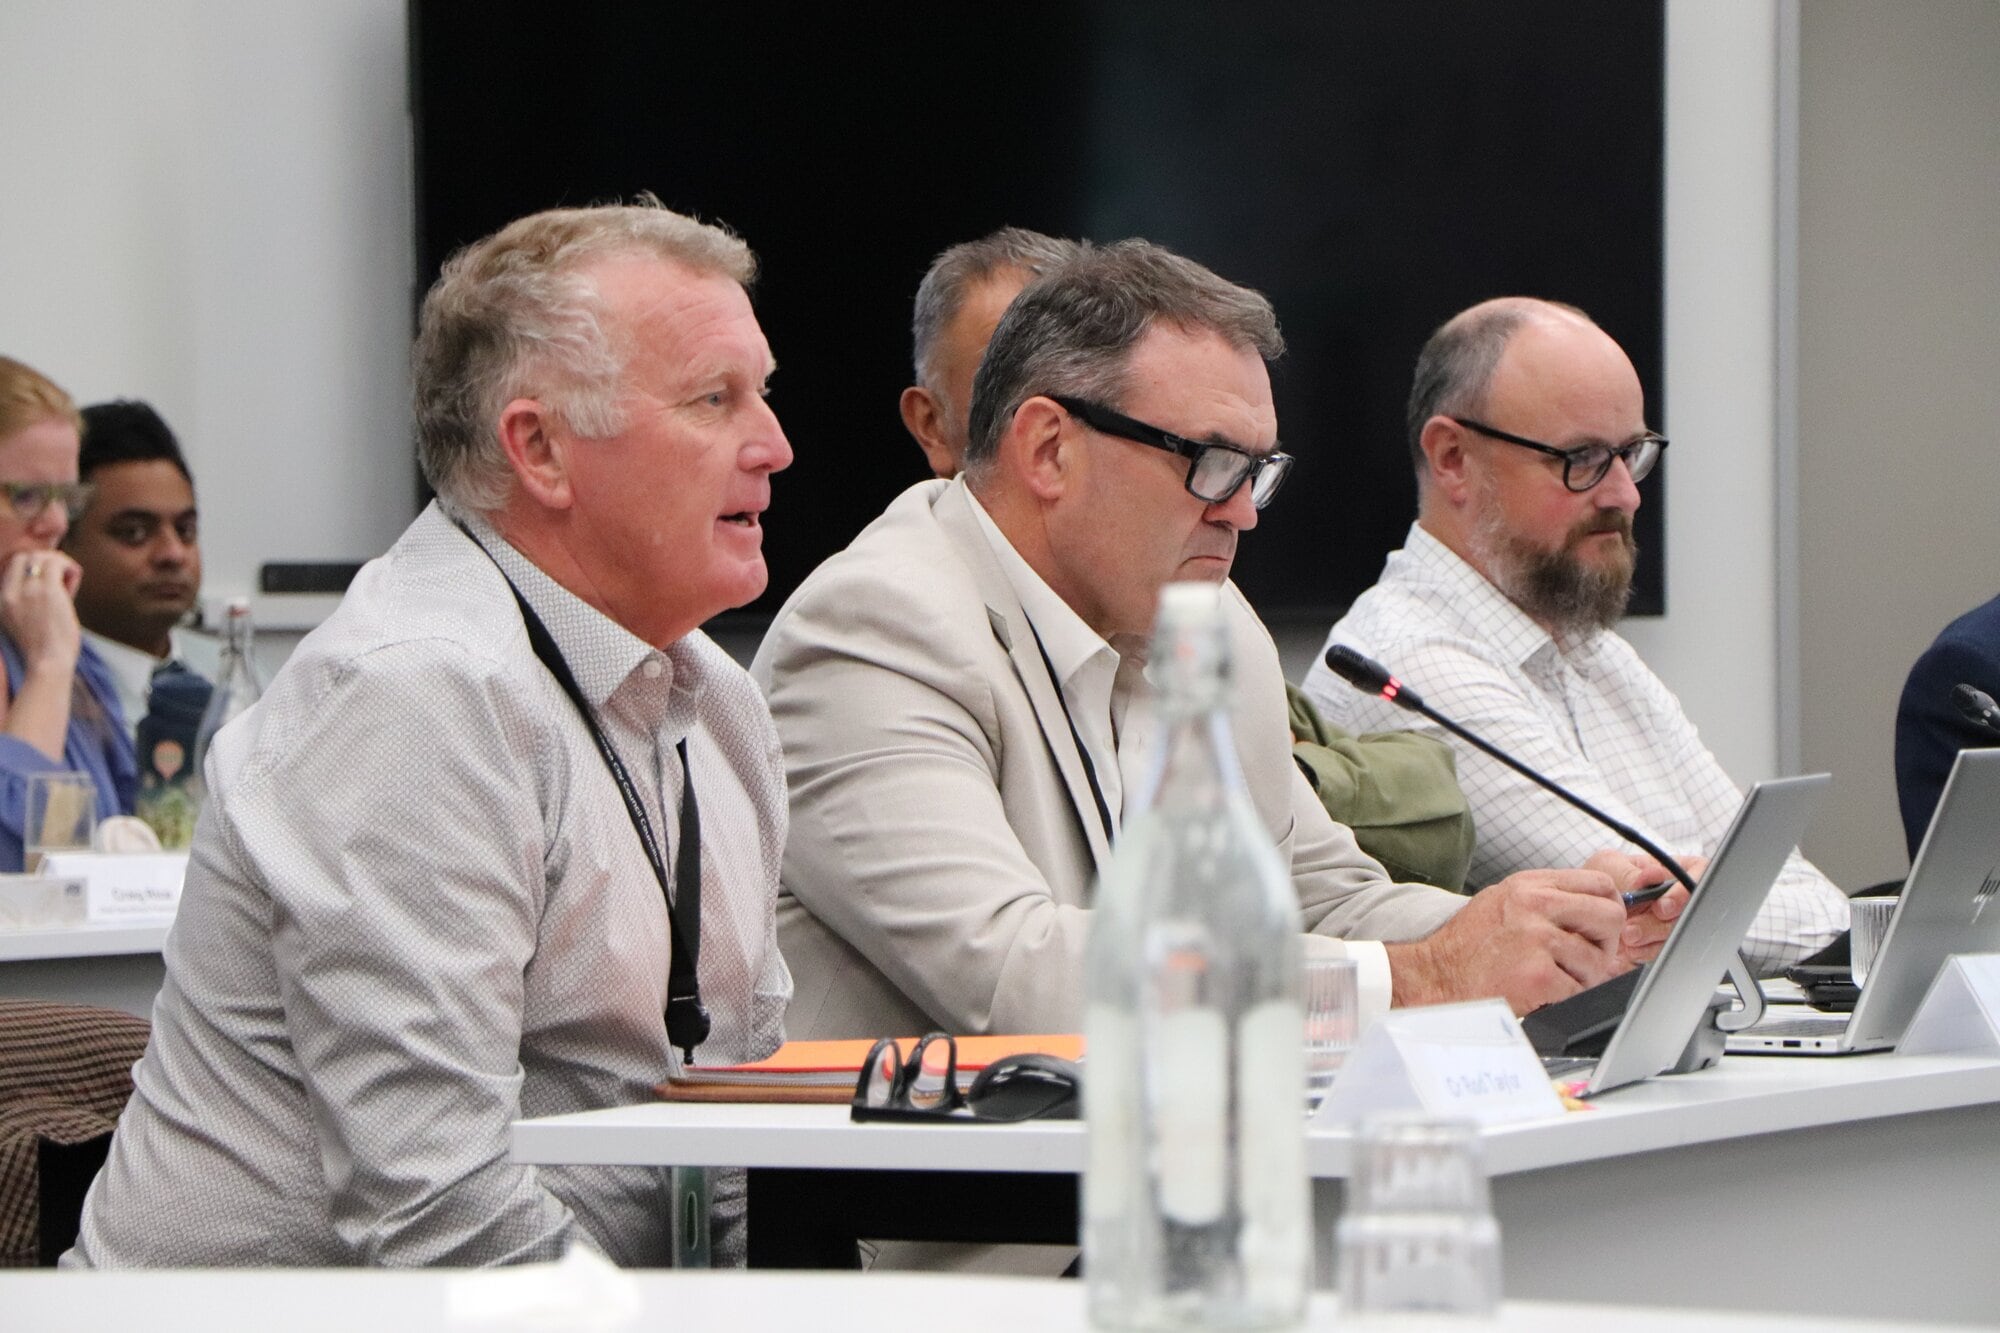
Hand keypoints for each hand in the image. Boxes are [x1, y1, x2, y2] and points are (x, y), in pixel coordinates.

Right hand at [0, 550, 80, 674]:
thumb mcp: (24, 623)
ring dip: (60, 565)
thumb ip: (30, 602)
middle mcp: (9, 593)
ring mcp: (27, 590)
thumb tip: (56, 585)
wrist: (47, 664)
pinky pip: (58, 563)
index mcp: (1, 601)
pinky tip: (74, 588)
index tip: (50, 584)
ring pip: (42, 555)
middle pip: (24, 556)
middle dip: (46, 561)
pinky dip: (71, 570)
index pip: (12, 566)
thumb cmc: (44, 651)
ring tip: (69, 586)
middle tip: (62, 580)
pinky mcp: (47, 591)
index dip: (33, 568)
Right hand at [1386, 867, 1626, 1014]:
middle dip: (1604, 945)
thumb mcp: (1504, 901)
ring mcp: (1537, 939)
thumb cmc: (1468, 946)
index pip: (1600, 884)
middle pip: (1610, 917)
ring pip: (1598, 961)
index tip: (1598, 928)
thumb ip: (1547, 898)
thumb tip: (1595, 905)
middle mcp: (1534, 905)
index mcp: (1529, 885)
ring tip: (1553, 979)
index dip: (1609, 908)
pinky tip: (1541, 994)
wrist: (1435, 976)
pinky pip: (1579, 990)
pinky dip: (1565, 999)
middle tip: (1583, 959)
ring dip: (1582, 978)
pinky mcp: (1538, 974)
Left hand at [1589, 850, 1699, 964]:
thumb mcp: (1611, 866)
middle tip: (1633, 928)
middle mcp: (1677, 898)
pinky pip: (1663, 953)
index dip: (1685, 893)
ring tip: (1626, 936)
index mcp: (1671, 871)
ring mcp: (1670, 922)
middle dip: (1660, 924)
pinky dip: (1645, 952)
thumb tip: (1654, 875)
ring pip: (1678, 935)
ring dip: (1650, 939)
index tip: (1662, 906)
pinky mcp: (1660, 944)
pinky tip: (1629, 949)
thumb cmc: (1600, 878)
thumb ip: (1632, 874)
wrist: (1584, 907)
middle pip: (1690, 912)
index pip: (1699, 875)